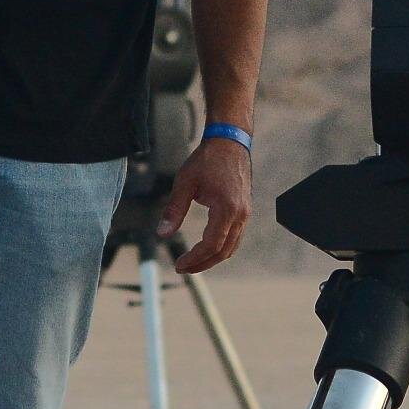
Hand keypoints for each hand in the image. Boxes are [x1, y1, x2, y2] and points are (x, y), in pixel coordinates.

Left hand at [160, 130, 253, 273]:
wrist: (230, 141)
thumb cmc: (207, 160)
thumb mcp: (185, 183)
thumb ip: (174, 210)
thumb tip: (162, 234)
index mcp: (227, 209)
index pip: (211, 245)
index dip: (194, 259)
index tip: (178, 265)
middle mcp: (240, 215)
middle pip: (224, 252)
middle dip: (203, 263)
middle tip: (183, 268)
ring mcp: (246, 213)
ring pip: (232, 246)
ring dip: (213, 258)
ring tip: (193, 262)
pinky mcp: (245, 210)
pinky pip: (236, 237)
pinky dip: (222, 247)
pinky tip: (206, 247)